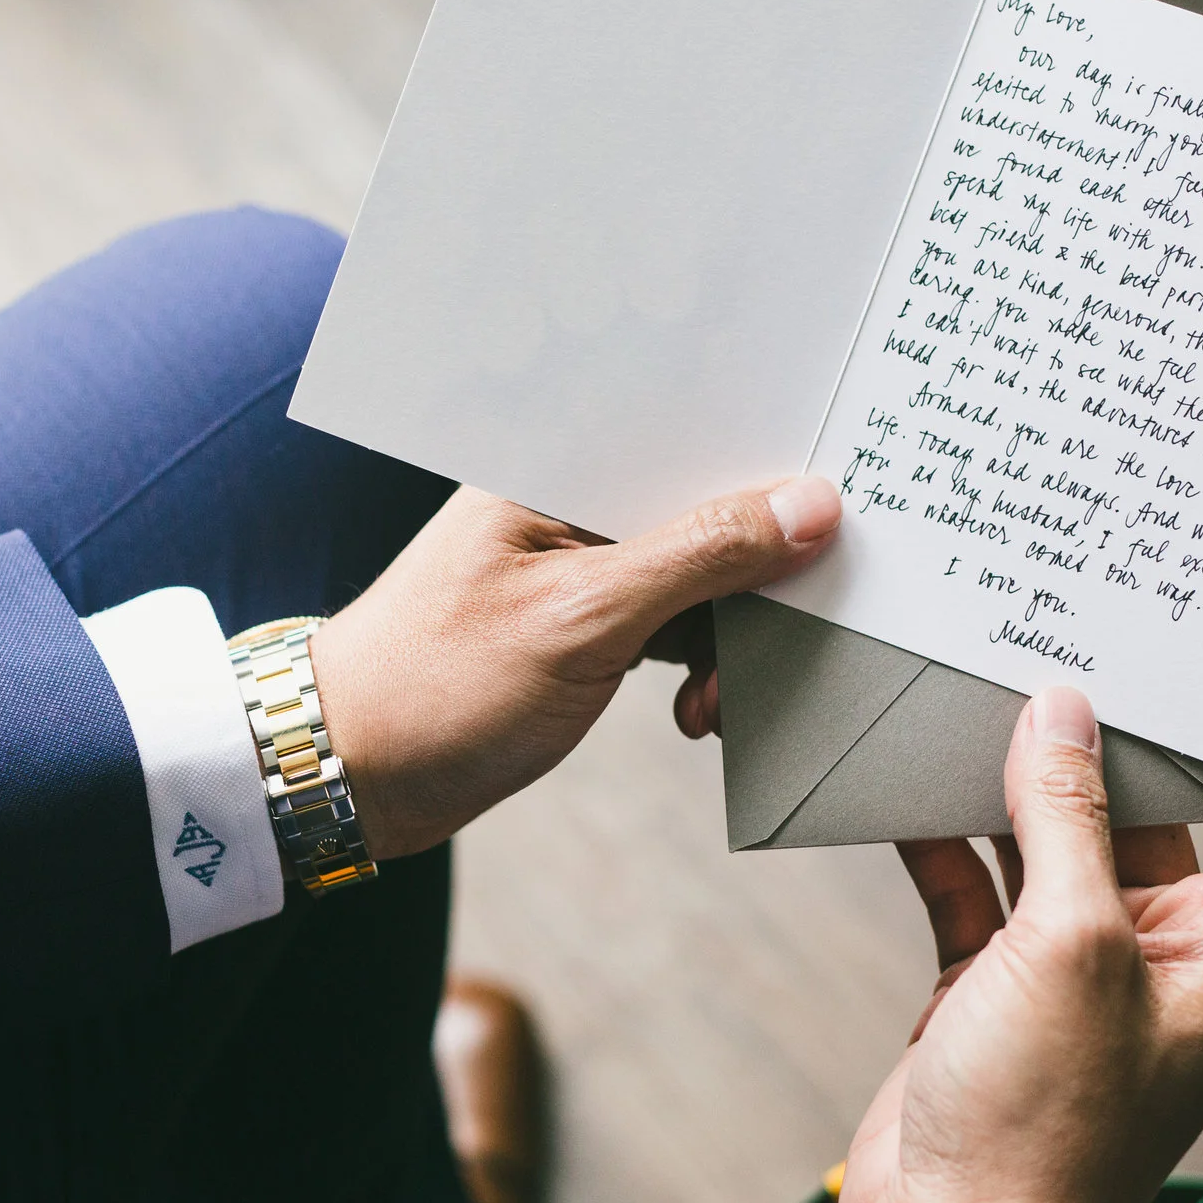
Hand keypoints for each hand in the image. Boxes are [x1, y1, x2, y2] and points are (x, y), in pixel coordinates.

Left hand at [311, 477, 839, 859]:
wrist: (348, 777)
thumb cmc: (437, 687)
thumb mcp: (582, 620)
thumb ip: (698, 556)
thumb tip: (811, 504)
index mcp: (556, 460)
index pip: (692, 426)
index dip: (774, 455)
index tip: (854, 489)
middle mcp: (573, 497)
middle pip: (710, 501)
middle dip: (763, 568)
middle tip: (795, 631)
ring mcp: (582, 563)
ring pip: (705, 571)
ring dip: (736, 634)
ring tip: (719, 700)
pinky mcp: (588, 622)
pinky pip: (680, 622)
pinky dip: (704, 665)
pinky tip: (701, 713)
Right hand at [838, 686, 1202, 1202]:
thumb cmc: (1045, 1119)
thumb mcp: (1071, 943)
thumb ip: (1065, 815)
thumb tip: (1062, 707)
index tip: (1190, 651)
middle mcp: (1161, 950)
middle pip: (1141, 810)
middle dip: (1094, 738)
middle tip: (1052, 645)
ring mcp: (1071, 966)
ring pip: (1047, 839)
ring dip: (1006, 782)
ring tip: (967, 696)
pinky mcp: (988, 981)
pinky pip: (972, 882)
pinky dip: (940, 836)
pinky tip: (903, 787)